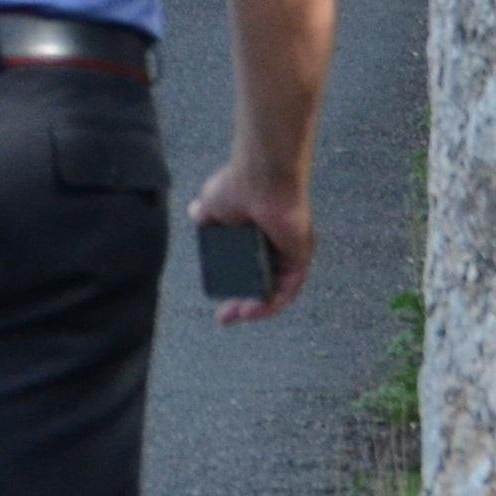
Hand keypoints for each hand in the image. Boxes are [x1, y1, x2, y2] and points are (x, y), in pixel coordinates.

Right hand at [191, 165, 312, 325]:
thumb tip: (196, 213)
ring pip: (275, 289)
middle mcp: (273, 246)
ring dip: (258, 308)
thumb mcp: (211, 203)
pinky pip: (289, 287)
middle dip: (243, 304)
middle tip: (225, 318)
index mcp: (254, 235)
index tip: (217, 303)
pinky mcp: (300, 257)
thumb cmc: (237, 185)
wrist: (259, 178)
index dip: (231, 287)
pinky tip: (255, 310)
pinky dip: (274, 301)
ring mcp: (287, 253)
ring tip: (237, 315)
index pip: (245, 269)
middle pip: (260, 283)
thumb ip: (205, 214)